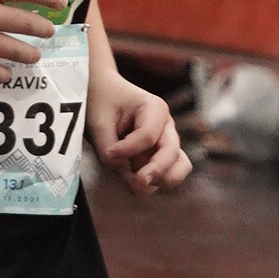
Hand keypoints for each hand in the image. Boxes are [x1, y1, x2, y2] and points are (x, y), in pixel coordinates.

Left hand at [88, 70, 192, 192]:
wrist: (102, 94)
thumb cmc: (101, 103)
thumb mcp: (98, 124)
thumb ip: (109, 154)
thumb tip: (128, 180)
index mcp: (154, 108)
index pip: (148, 136)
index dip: (128, 150)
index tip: (109, 153)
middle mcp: (166, 126)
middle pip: (171, 154)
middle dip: (155, 171)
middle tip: (136, 183)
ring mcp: (166, 142)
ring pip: (180, 167)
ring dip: (160, 179)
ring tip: (137, 182)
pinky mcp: (160, 156)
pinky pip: (169, 174)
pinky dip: (155, 182)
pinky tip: (134, 179)